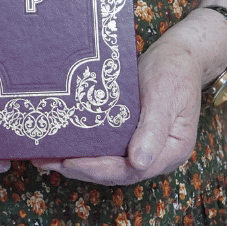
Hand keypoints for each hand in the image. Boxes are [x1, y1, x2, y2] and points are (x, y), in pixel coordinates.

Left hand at [31, 35, 203, 186]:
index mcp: (171, 151)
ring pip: (109, 162)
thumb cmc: (175, 71)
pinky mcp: (133, 133)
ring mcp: (145, 145)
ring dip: (78, 161)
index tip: (69, 163)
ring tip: (44, 156)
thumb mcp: (164, 96)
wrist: (181, 54)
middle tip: (45, 161)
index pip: (130, 170)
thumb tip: (138, 163)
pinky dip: (87, 147)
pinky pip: (109, 146)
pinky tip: (64, 141)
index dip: (98, 169)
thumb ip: (153, 130)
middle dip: (80, 169)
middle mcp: (156, 154)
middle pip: (116, 171)